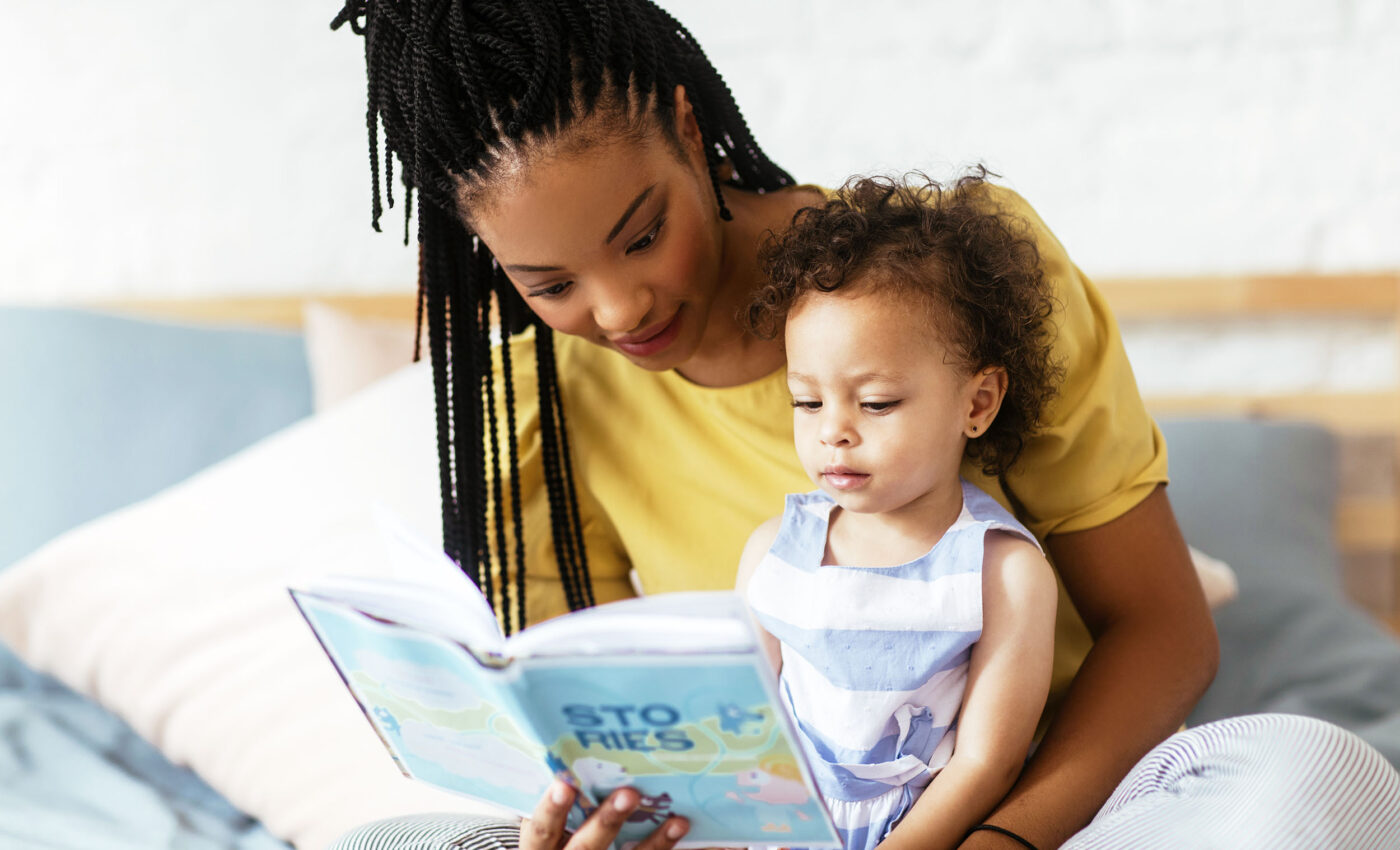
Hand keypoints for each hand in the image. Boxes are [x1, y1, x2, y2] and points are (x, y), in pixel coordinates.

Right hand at [520, 781, 689, 849]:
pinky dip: (661, 844)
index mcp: (540, 848)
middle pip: (585, 848)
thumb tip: (572, 752)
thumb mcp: (547, 826)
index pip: (541, 831)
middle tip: (629, 794)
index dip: (551, 810)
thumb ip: (556, 799)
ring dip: (650, 841)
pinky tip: (678, 825)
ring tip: (674, 819)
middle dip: (607, 821)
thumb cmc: (554, 833)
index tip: (563, 784)